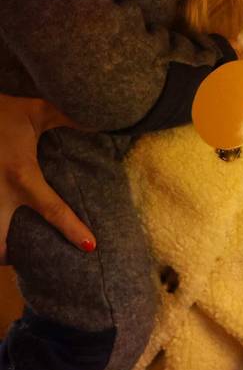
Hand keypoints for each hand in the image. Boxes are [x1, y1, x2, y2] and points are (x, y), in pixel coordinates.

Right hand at [0, 95, 94, 262]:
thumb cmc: (3, 112)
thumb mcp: (40, 111)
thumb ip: (71, 119)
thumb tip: (105, 121)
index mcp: (22, 175)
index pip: (52, 209)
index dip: (72, 229)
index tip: (89, 246)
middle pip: (0, 242)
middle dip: (9, 256)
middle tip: (23, 258)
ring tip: (6, 250)